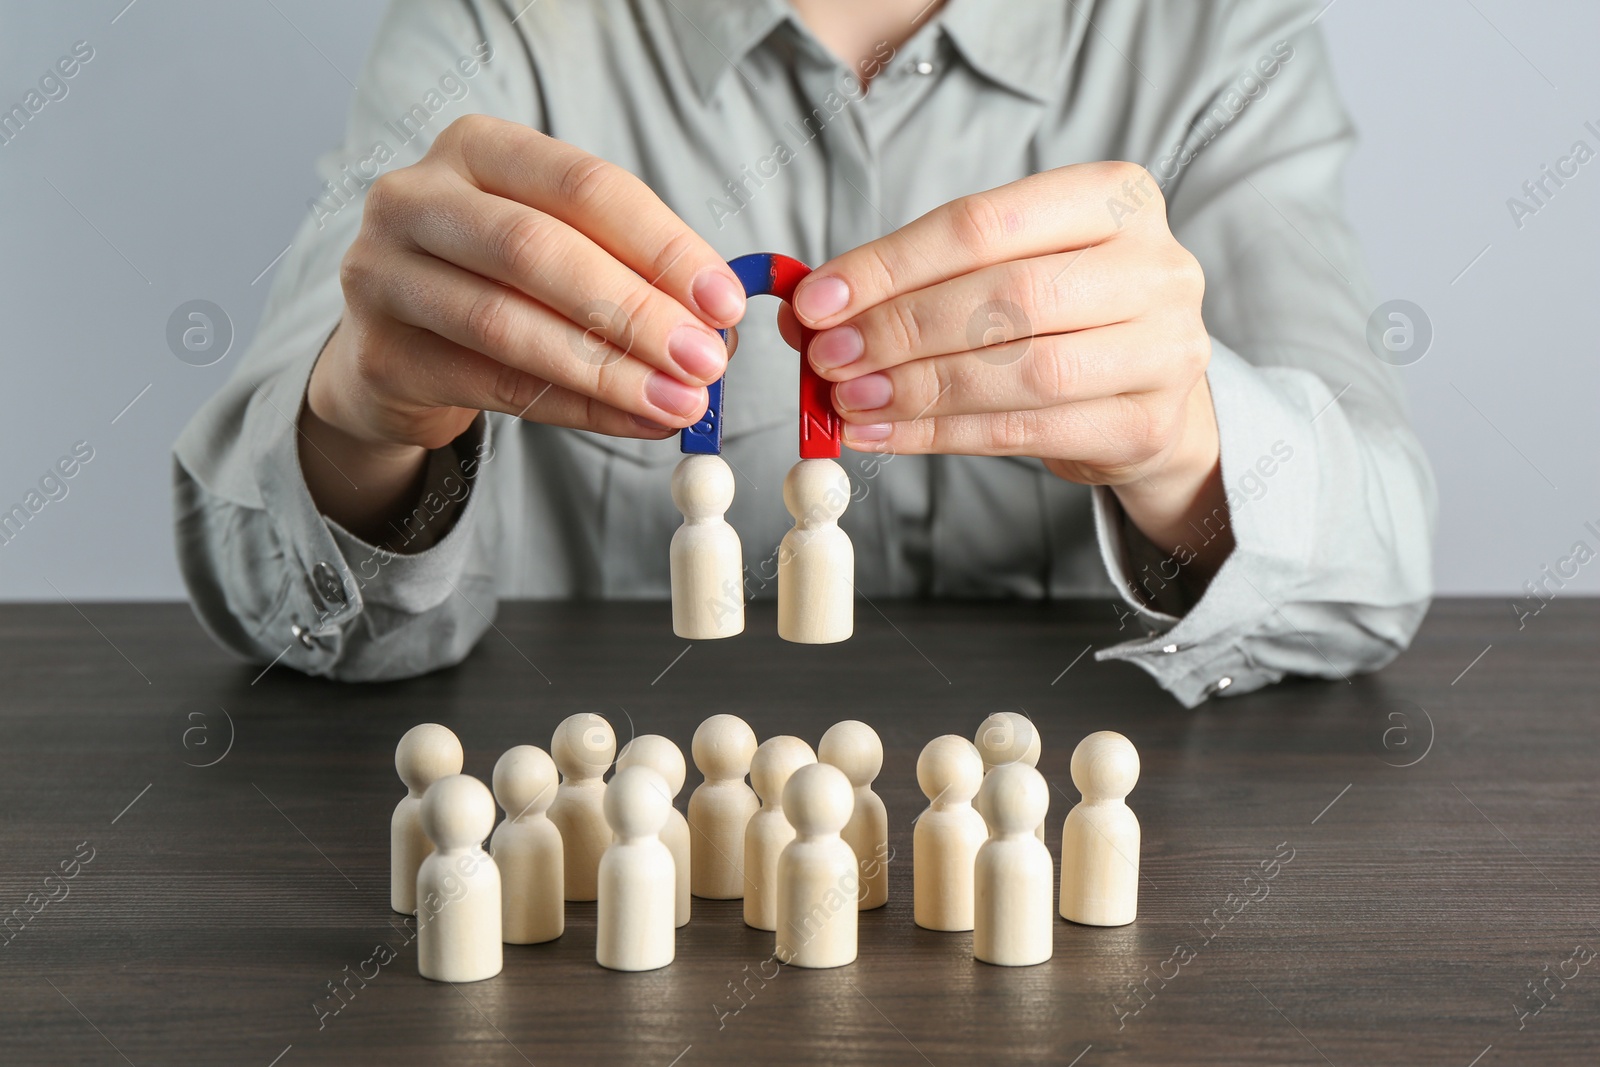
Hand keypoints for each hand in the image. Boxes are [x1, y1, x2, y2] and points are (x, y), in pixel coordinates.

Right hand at [299, 115, 745, 539]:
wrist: (397, 352)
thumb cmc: (495, 285)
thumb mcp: (560, 252)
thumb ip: (629, 272)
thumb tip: (716, 324)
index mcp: (477, 148)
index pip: (584, 185)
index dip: (662, 245)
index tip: (724, 302)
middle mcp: (416, 198)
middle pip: (537, 249)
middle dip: (635, 311)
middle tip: (704, 360)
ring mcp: (383, 274)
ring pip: (506, 323)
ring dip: (607, 369)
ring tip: (676, 401)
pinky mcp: (380, 354)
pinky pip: (493, 385)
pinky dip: (576, 406)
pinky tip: (632, 419)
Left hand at [786, 161, 1229, 573]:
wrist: (1149, 393)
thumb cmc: (1063, 317)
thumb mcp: (1002, 270)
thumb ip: (916, 280)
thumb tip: (805, 311)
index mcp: (1114, 198)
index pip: (984, 223)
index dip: (891, 264)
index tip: (817, 300)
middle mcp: (1154, 267)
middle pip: (1007, 295)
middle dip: (901, 329)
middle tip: (828, 357)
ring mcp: (1163, 349)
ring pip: (1021, 371)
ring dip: (918, 388)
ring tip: (850, 400)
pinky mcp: (1144, 424)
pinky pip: (1024, 432)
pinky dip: (941, 435)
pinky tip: (886, 433)